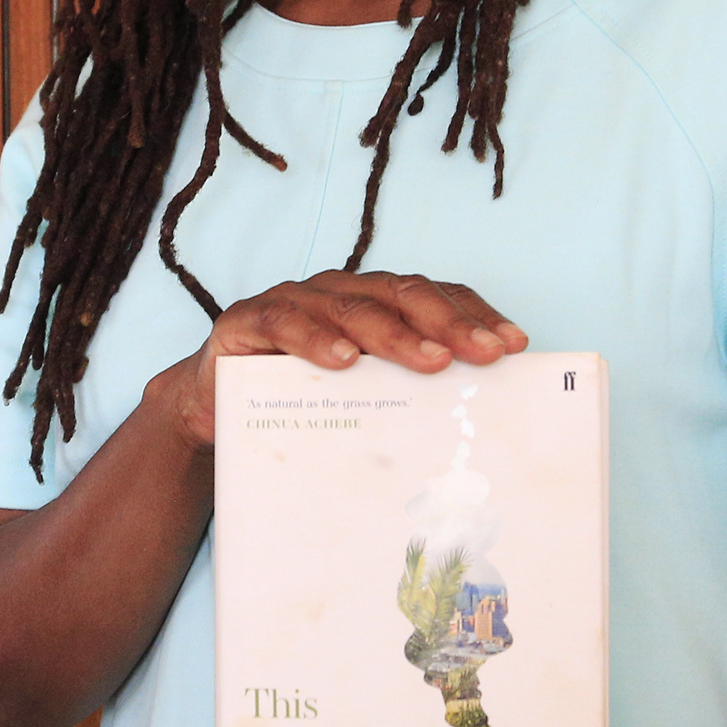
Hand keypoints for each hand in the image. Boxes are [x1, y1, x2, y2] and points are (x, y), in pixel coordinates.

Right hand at [145, 272, 527, 447]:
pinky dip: (316, 339)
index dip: (475, 315)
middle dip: (450, 323)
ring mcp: (295, 301)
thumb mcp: (360, 402)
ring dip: (395, 334)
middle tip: (484, 353)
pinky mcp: (248, 319)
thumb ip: (404, 399)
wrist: (212, 411)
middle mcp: (340, 292)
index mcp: (375, 304)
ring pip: (353, 306)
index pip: (436, 298)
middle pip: (404, 295)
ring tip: (431, 360)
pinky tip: (344, 361)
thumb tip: (475, 434)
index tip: (514, 345)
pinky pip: (286, 323)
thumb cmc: (298, 405)